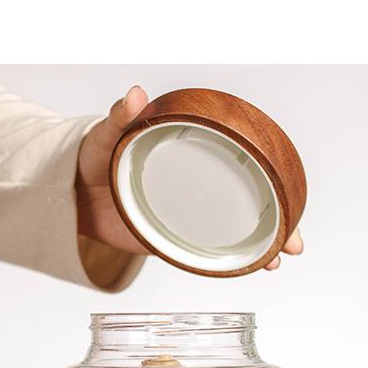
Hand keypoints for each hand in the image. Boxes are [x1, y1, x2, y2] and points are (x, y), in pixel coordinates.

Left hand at [76, 86, 303, 270]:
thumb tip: (135, 96)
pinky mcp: (170, 241)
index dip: (272, 175)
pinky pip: (202, 255)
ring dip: (258, 249)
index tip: (294, 190)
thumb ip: (122, 115)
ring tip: (275, 262)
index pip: (241, 160)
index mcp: (191, 152)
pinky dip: (224, 265)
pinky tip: (247, 271)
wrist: (72, 192)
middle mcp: (196, 185)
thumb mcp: (110, 131)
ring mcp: (186, 215)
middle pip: (248, 203)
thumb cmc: (94, 155)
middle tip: (294, 243)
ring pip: (232, 233)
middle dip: (278, 223)